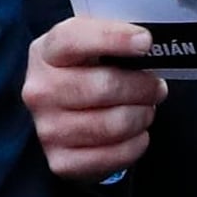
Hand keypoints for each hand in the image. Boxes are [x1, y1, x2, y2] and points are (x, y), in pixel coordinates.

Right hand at [25, 15, 164, 180]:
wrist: (66, 112)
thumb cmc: (88, 70)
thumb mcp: (94, 42)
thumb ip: (116, 35)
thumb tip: (147, 42)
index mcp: (46, 52)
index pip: (73, 39)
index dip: (113, 38)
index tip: (145, 42)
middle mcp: (40, 91)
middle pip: (104, 87)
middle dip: (143, 87)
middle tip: (157, 87)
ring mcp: (47, 129)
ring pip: (114, 124)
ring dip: (142, 115)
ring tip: (145, 108)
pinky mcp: (61, 161)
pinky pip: (114, 155)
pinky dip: (136, 144)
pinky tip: (136, 133)